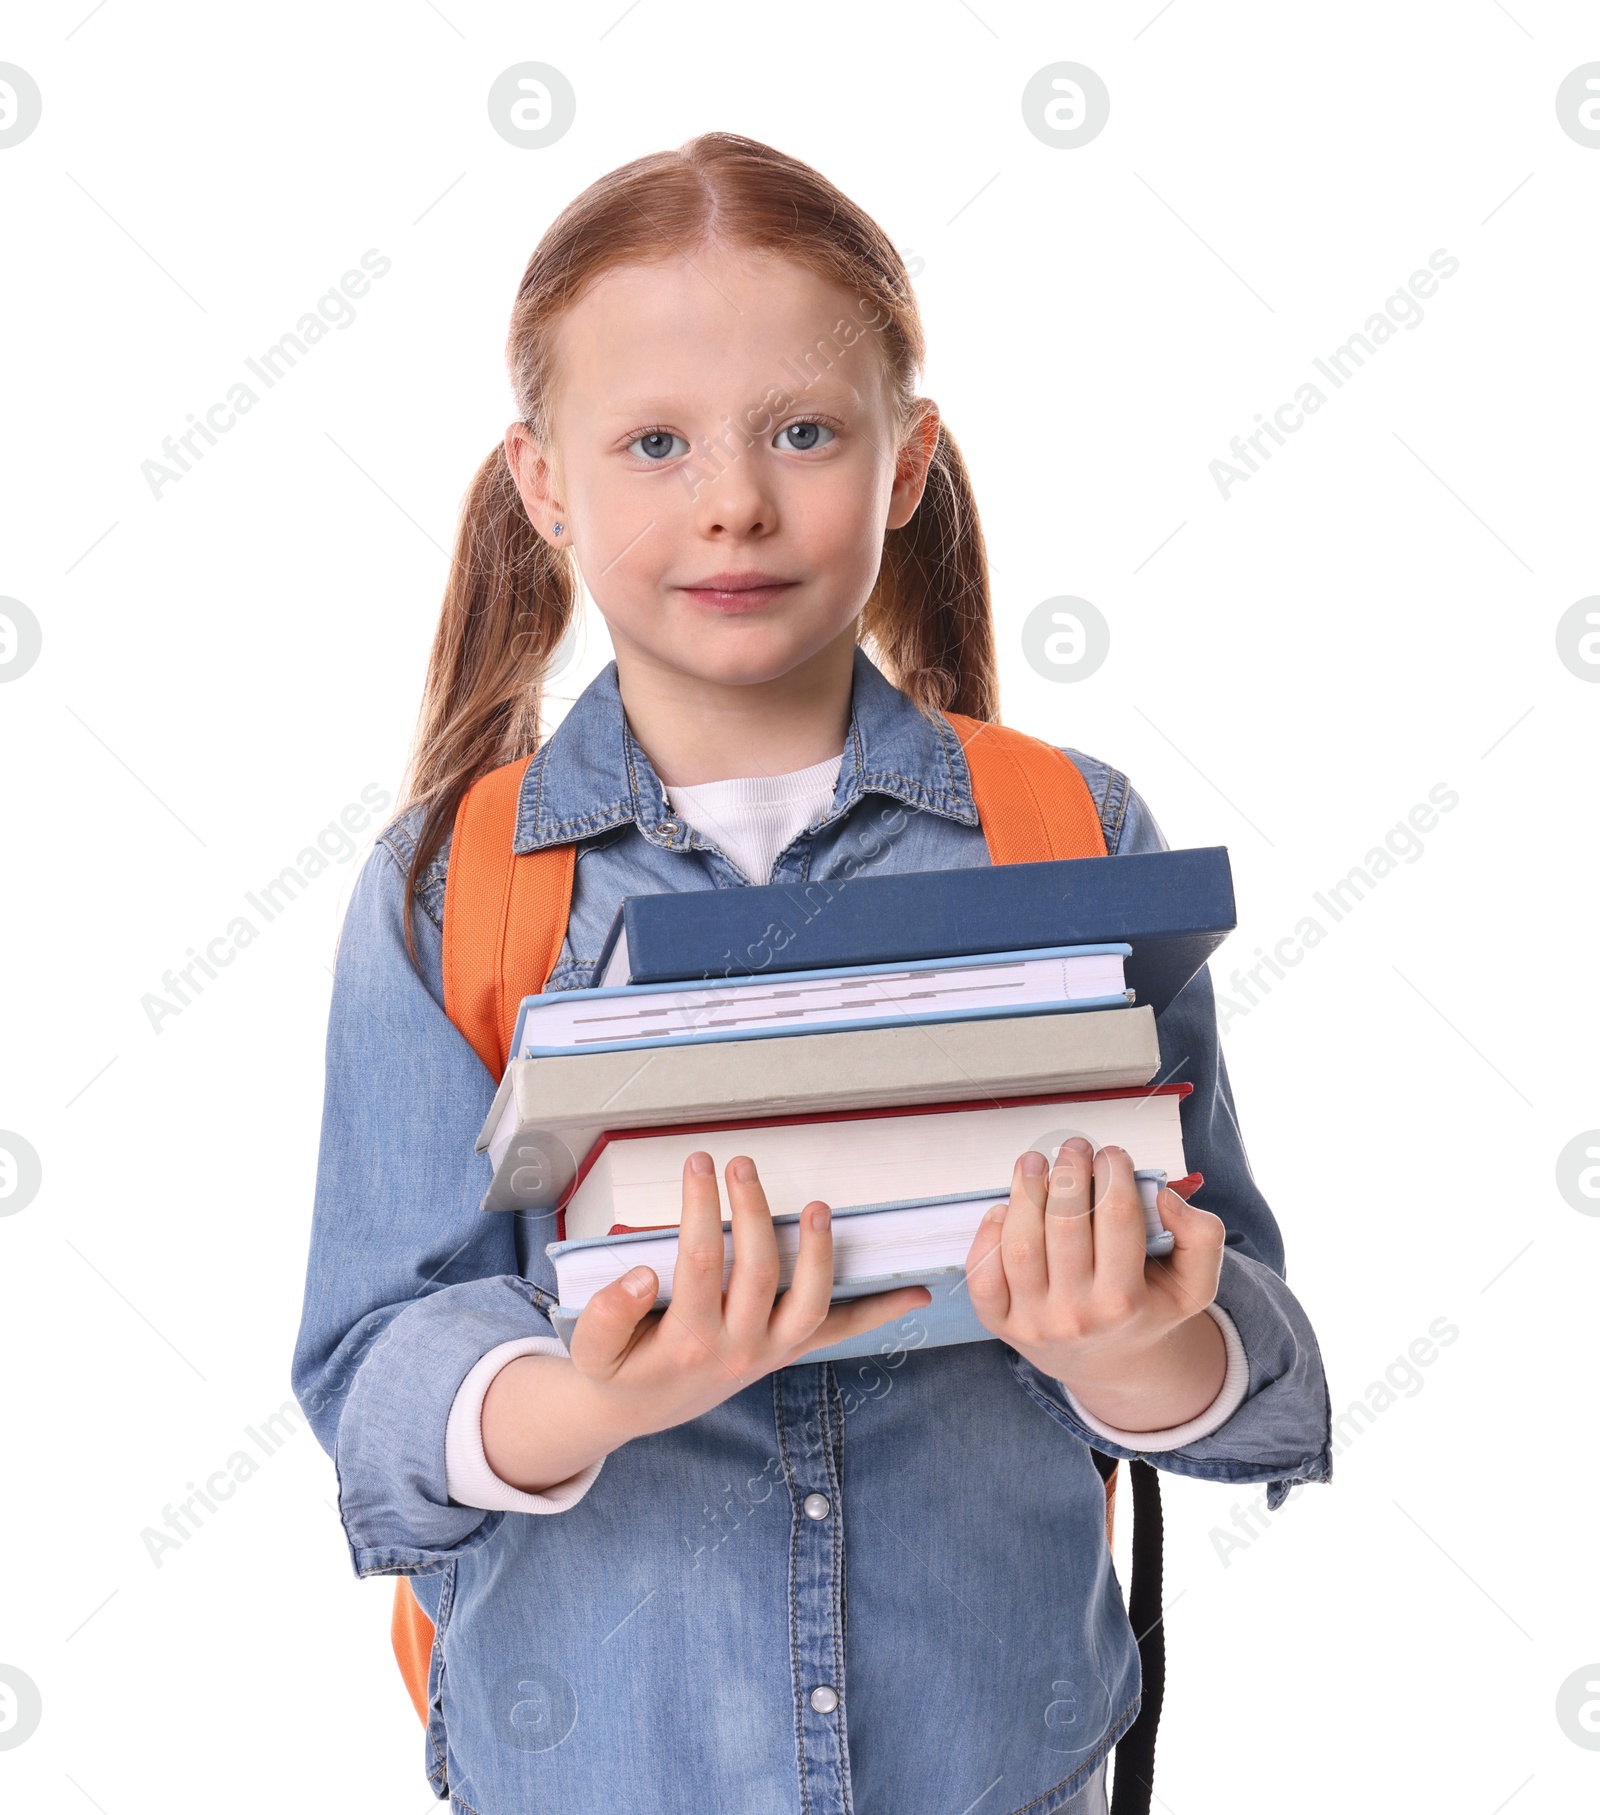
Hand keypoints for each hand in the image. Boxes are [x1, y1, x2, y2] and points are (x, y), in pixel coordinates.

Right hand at [565, 1150, 932, 1438]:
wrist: (638, 1410)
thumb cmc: (616, 1367)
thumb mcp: (590, 1349)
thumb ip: (608, 1314)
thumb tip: (639, 1274)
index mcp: (687, 1341)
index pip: (700, 1262)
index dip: (701, 1209)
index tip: (698, 1164)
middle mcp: (737, 1349)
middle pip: (757, 1271)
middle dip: (750, 1211)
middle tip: (740, 1163)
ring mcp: (769, 1351)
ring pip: (808, 1302)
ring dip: (818, 1252)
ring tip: (816, 1205)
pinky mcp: (788, 1350)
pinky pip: (839, 1332)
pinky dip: (879, 1313)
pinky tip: (917, 1294)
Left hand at [963, 1138, 1227, 1431]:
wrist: (1110, 1366)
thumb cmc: (1147, 1309)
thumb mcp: (1194, 1284)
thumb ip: (1201, 1236)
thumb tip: (1165, 1194)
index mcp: (1125, 1302)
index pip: (1118, 1220)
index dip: (1114, 1174)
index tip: (1112, 1153)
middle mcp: (1076, 1315)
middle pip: (1066, 1227)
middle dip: (1068, 1173)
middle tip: (1073, 1147)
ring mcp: (1033, 1321)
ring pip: (1021, 1245)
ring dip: (1025, 1192)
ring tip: (1036, 1162)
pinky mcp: (999, 1323)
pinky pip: (982, 1274)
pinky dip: (988, 1235)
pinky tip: (1006, 1208)